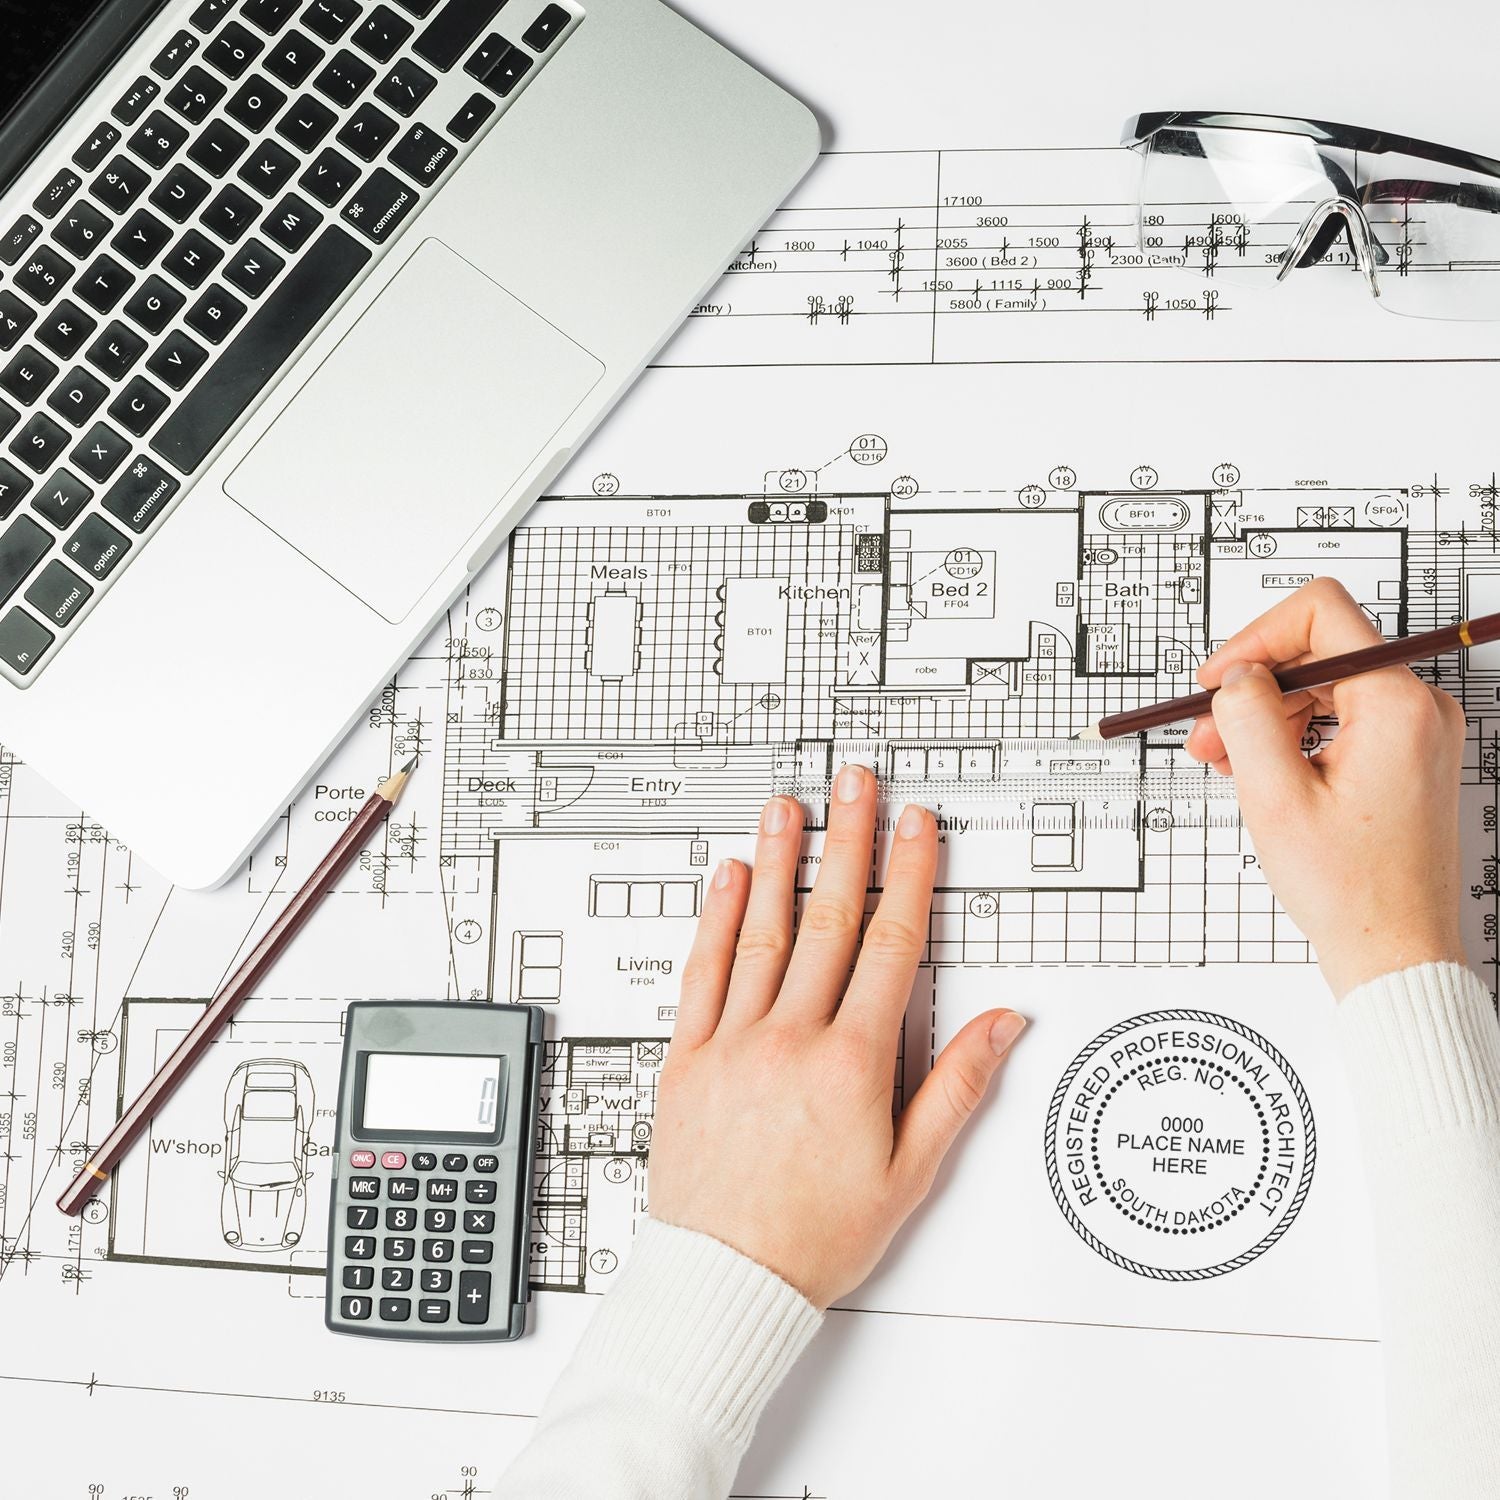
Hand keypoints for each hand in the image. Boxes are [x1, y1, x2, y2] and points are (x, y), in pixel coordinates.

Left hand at [648, 764, 1025, 1308]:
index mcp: (851, 1064)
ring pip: (762, 933)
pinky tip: (728, 877)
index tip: (916, 826)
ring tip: (789, 806)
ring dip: (779, 861)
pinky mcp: (687, 1058)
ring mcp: (733, 1043)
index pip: (890, 945)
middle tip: (855, 783)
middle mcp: (790, 1039)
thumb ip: (956, 1088)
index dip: (908, 875)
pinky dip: (715, 920)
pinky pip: (702, 974)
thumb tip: (1002, 1024)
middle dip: (847, 842)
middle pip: (828, 919)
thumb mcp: (908, 1174)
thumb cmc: (814, 1236)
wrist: (724, 1281)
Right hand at [1186, 577, 1466, 997]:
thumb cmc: (1351, 889)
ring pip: (1323, 689)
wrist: (1393, 951)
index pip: (1321, 614)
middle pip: (1318, 652)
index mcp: (1397, 705)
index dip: (1256, 638)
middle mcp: (1418, 708)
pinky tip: (1259, 772)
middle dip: (1253, 688)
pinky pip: (1338, 720)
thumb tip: (1237, 675)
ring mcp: (1415, 732)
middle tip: (1205, 735)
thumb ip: (1249, 717)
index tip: (1218, 679)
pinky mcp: (1405, 756)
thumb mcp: (1275, 796)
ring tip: (1224, 763)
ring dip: (1266, 717)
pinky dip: (1292, 737)